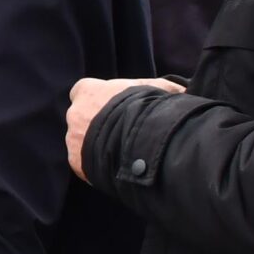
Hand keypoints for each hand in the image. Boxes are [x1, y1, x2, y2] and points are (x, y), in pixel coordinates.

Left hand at [66, 76, 183, 178]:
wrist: (142, 142)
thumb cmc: (148, 110)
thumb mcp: (158, 89)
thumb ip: (162, 87)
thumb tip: (180, 89)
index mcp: (87, 91)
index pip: (84, 92)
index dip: (98, 101)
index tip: (112, 108)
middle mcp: (74, 113)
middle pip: (82, 118)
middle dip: (97, 125)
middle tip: (121, 132)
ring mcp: (73, 138)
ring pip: (82, 142)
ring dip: (98, 146)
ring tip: (123, 152)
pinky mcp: (76, 162)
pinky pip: (85, 164)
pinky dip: (98, 165)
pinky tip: (117, 166)